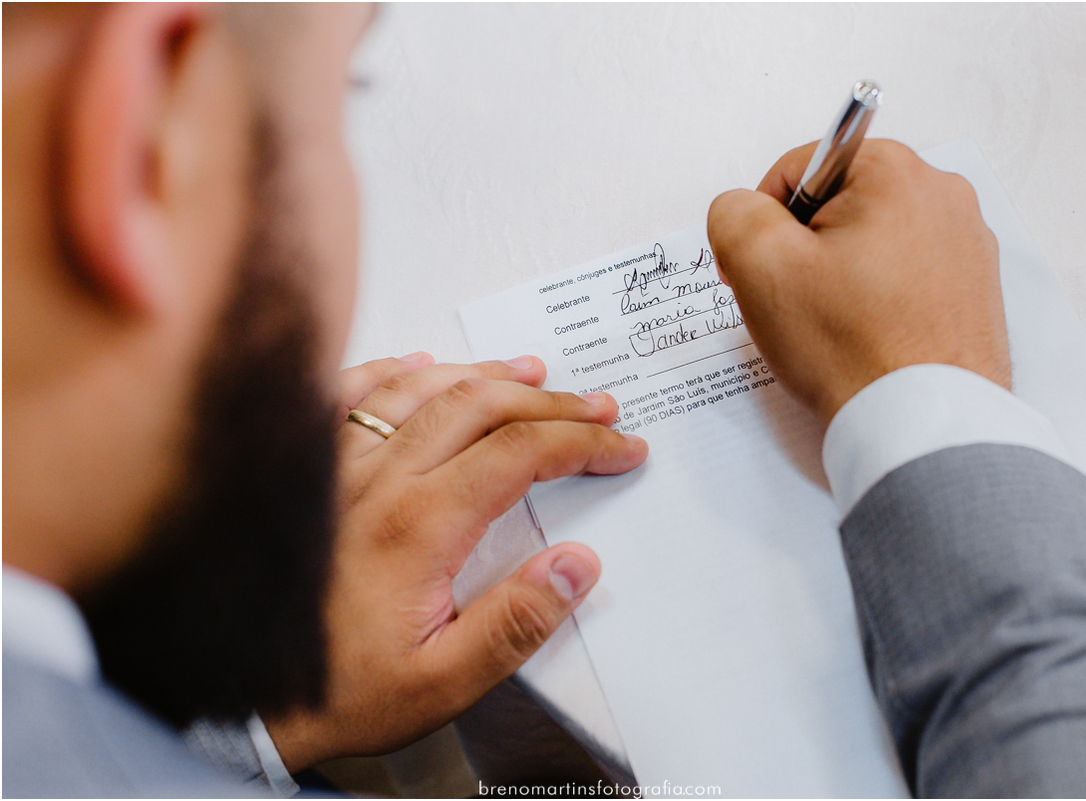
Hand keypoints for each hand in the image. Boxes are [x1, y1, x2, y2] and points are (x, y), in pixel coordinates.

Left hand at [265, 354, 646, 769]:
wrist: (244, 699)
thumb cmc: (339, 691)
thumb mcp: (442, 683)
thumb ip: (516, 624)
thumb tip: (577, 566)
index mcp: (418, 526)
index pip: (519, 453)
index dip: (581, 442)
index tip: (619, 447)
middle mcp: (378, 483)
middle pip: (480, 407)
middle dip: (551, 401)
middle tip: (596, 406)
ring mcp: (340, 470)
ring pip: (421, 390)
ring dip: (485, 374)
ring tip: (530, 371)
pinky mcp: (312, 474)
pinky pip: (351, 398)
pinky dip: (391, 372)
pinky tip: (416, 364)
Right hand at [707, 139, 1010, 424]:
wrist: (922, 424)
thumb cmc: (851, 349)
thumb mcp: (759, 266)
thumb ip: (733, 213)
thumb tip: (743, 209)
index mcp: (894, 172)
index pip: (797, 170)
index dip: (764, 224)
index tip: (763, 273)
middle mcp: (942, 195)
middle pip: (838, 205)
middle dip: (805, 250)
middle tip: (795, 305)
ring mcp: (967, 244)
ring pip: (871, 242)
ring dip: (841, 276)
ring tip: (834, 328)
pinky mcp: (975, 289)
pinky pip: (906, 278)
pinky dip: (879, 301)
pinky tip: (866, 339)